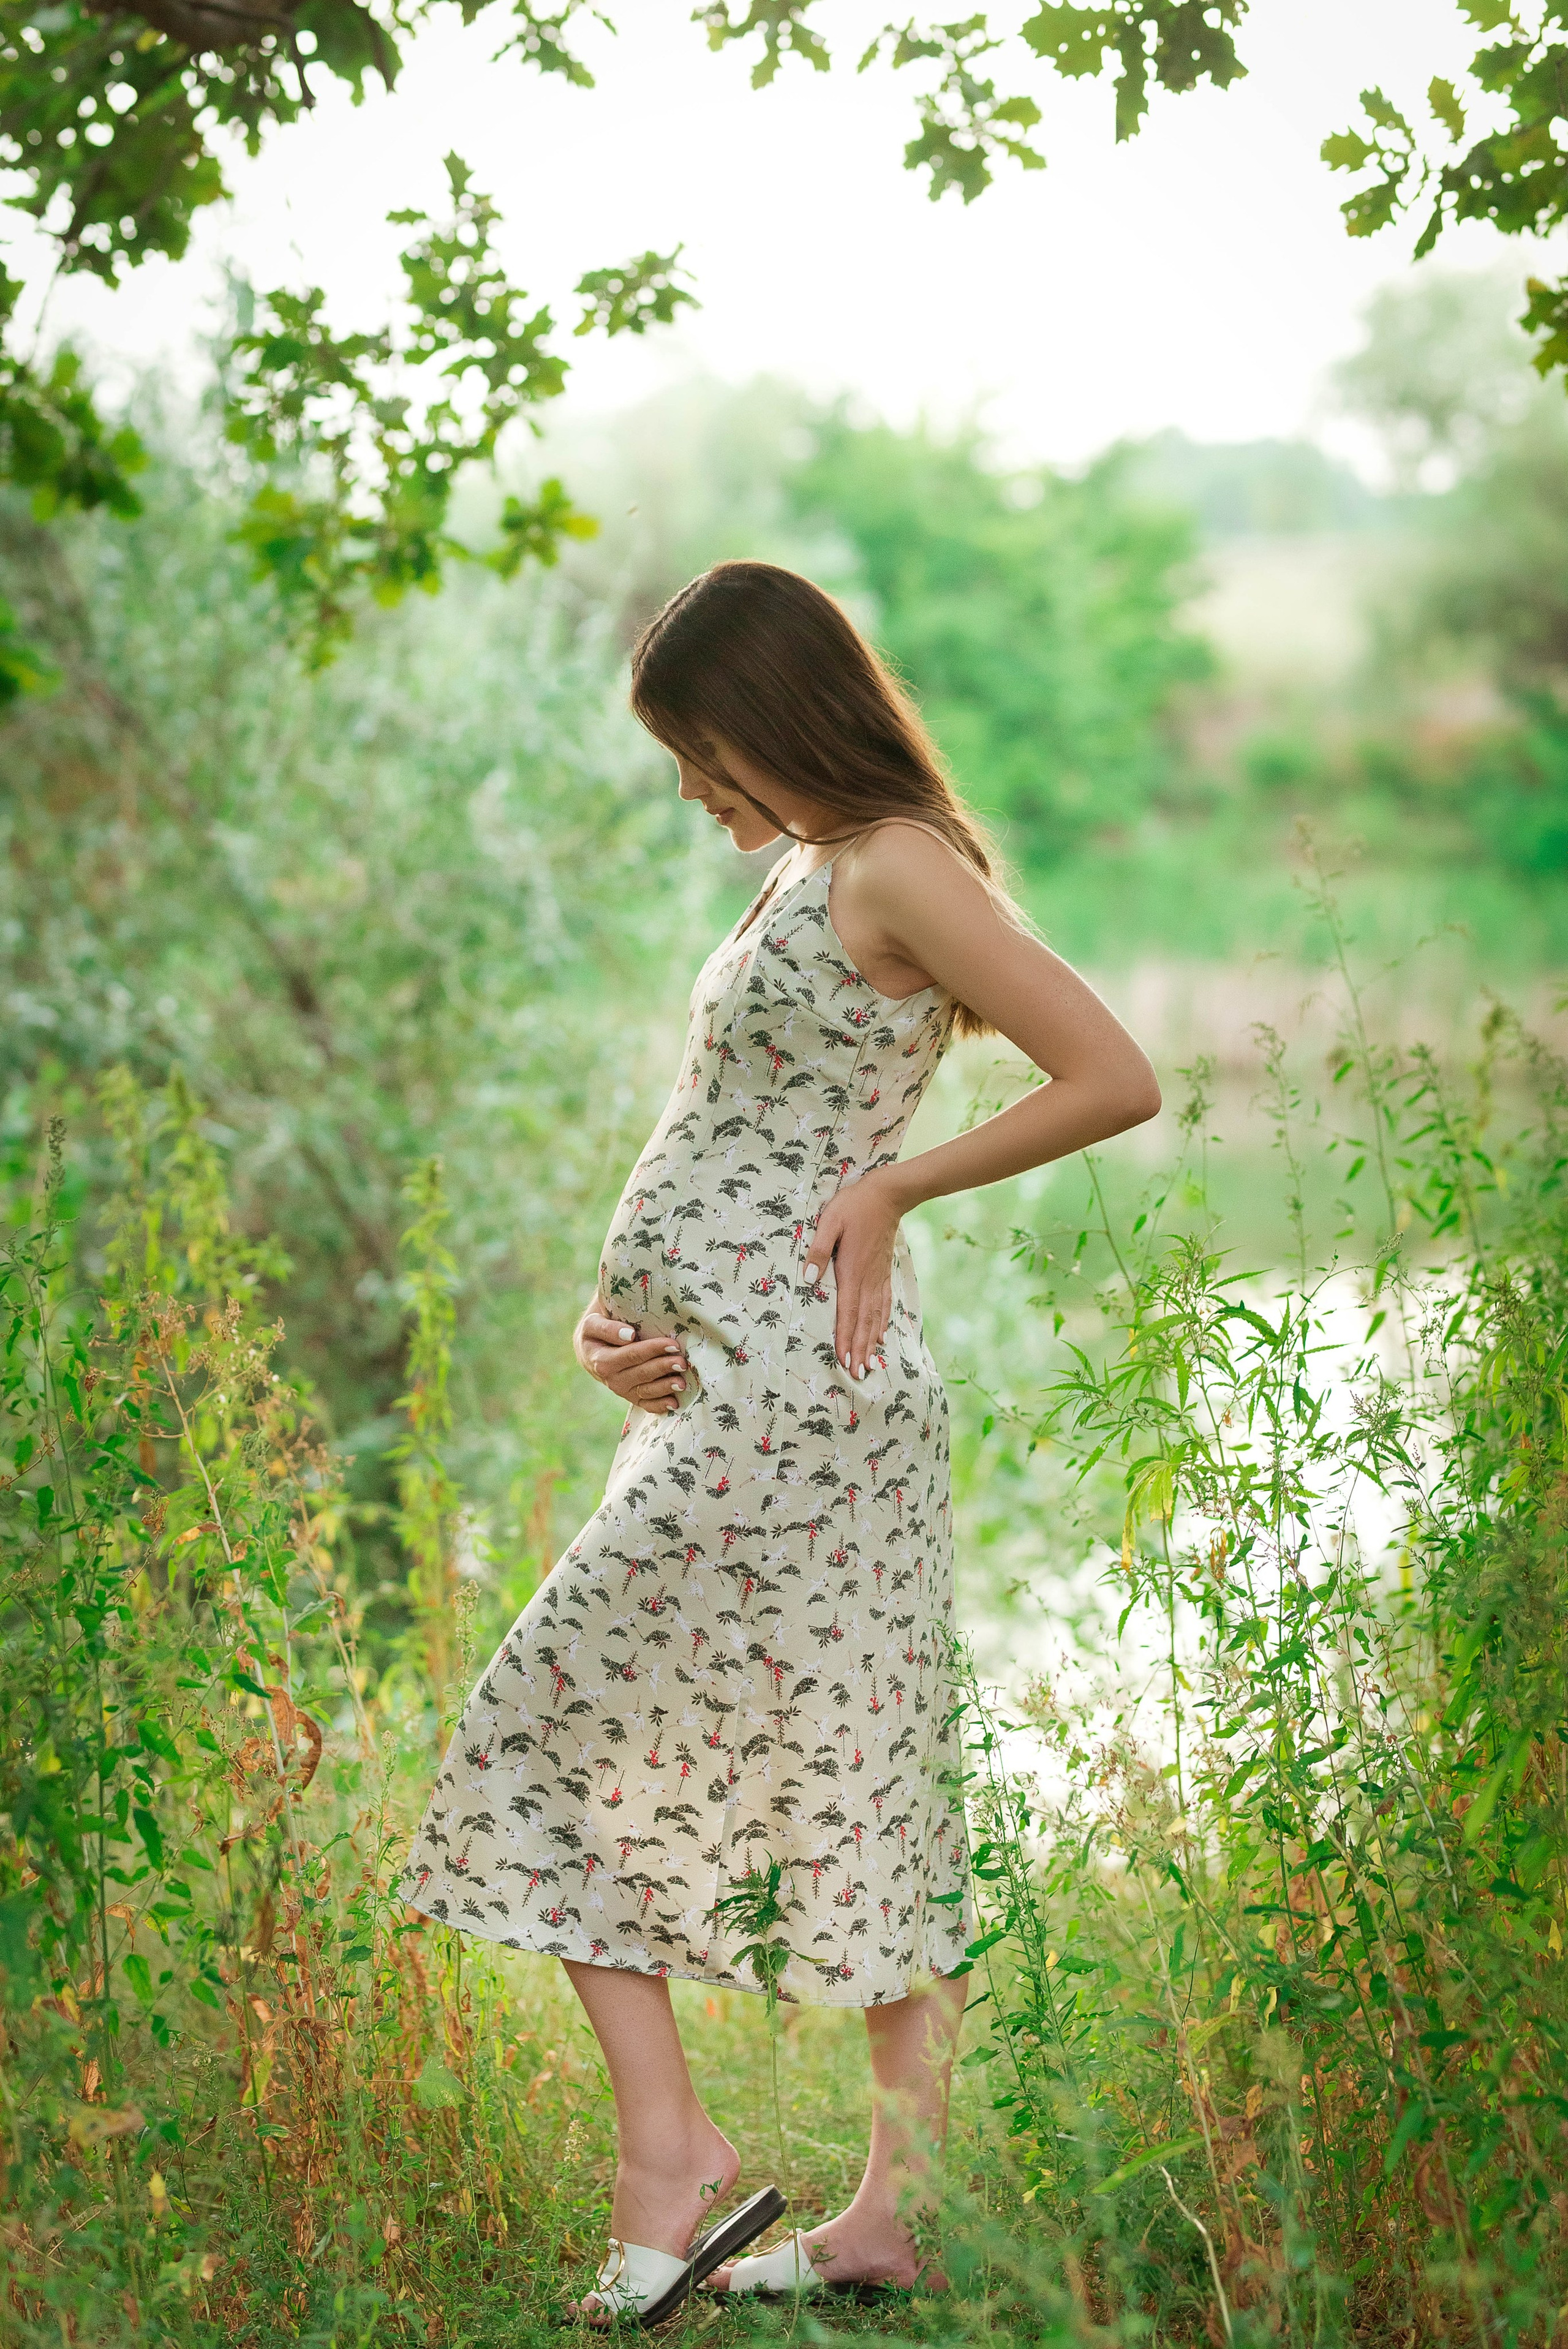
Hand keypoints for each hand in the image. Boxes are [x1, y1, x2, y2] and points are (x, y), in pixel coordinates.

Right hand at [574, 1305, 688, 1413]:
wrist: (590, 1350)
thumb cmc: (596, 1331)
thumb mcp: (593, 1324)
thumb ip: (607, 1328)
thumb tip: (630, 1335)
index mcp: (602, 1360)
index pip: (631, 1355)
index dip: (653, 1350)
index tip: (672, 1344)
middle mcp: (611, 1379)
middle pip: (642, 1373)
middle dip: (663, 1368)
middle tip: (683, 1362)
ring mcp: (621, 1390)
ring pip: (646, 1391)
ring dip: (665, 1388)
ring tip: (682, 1382)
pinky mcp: (630, 1396)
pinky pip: (645, 1404)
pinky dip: (659, 1405)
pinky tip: (674, 1403)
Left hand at [804, 1171, 904, 1381]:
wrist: (887, 1195)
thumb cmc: (854, 1206)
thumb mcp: (830, 1222)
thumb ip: (819, 1251)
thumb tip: (809, 1281)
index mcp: (852, 1271)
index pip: (847, 1312)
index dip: (845, 1338)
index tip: (844, 1361)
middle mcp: (868, 1280)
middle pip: (863, 1322)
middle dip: (859, 1349)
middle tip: (857, 1374)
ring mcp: (878, 1278)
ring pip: (875, 1317)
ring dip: (870, 1342)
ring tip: (869, 1365)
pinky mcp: (883, 1273)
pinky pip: (884, 1304)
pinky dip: (882, 1324)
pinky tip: (881, 1337)